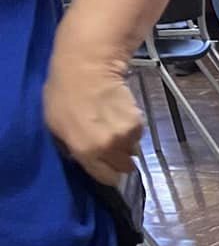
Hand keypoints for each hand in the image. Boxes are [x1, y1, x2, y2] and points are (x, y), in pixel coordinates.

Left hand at [43, 40, 141, 186]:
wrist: (86, 67)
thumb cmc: (63, 92)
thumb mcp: (54, 124)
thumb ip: (71, 146)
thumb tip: (82, 156)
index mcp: (85, 151)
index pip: (107, 178)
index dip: (107, 173)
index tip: (105, 166)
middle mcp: (108, 149)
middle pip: (124, 167)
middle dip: (118, 158)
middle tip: (110, 144)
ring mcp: (125, 137)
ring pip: (132, 150)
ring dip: (125, 142)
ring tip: (113, 124)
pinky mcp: (137, 124)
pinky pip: (137, 135)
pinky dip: (131, 128)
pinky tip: (119, 113)